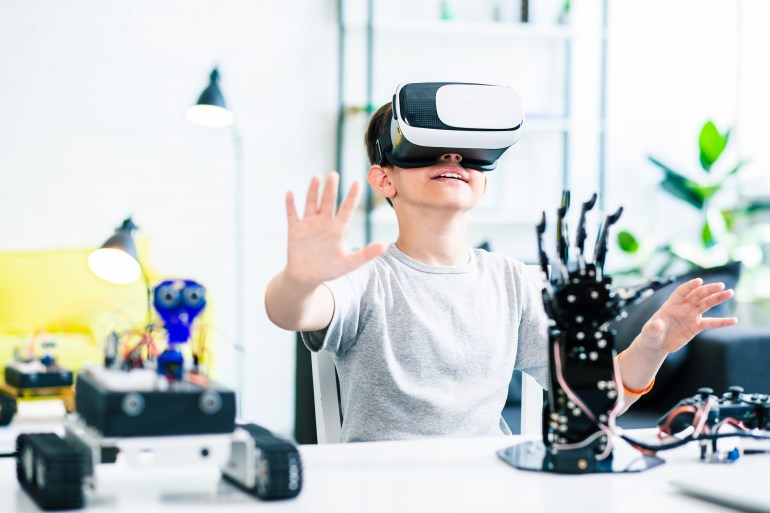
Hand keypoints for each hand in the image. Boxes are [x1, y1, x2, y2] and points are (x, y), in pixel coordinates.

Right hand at [285, 171, 385, 285]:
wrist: (307, 277)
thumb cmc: (330, 269)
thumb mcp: (350, 263)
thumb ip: (367, 254)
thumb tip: (385, 246)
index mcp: (338, 228)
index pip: (347, 208)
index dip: (352, 196)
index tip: (358, 182)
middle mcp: (324, 222)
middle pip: (329, 201)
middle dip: (331, 188)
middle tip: (334, 174)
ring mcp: (309, 224)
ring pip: (311, 203)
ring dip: (313, 191)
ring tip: (317, 177)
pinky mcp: (295, 229)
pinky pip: (293, 214)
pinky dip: (291, 205)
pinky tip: (290, 193)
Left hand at [635, 278, 737, 355]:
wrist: (657, 343)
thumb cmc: (651, 334)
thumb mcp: (650, 331)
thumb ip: (653, 327)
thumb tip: (656, 324)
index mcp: (671, 305)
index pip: (681, 292)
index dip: (689, 286)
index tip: (699, 281)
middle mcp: (682, 308)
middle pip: (697, 295)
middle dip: (708, 290)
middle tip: (721, 286)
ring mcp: (690, 316)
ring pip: (706, 304)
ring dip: (717, 298)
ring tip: (730, 293)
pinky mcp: (696, 326)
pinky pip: (711, 323)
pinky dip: (722, 322)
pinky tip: (734, 320)